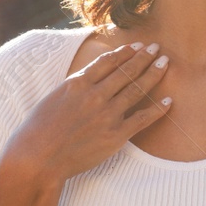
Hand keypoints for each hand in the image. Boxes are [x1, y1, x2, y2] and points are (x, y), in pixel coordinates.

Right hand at [0, 41, 171, 185]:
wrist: (36, 159)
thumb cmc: (36, 131)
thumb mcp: (53, 99)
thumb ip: (74, 88)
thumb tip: (89, 79)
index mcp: (77, 83)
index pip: (108, 62)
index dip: (125, 52)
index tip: (136, 46)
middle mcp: (95, 95)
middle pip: (127, 71)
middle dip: (144, 57)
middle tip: (157, 48)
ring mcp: (107, 115)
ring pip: (137, 89)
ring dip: (154, 74)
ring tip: (165, 63)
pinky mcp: (116, 135)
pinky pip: (142, 119)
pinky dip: (158, 110)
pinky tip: (169, 101)